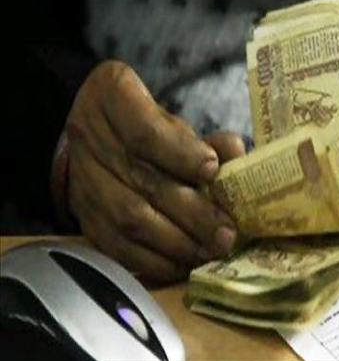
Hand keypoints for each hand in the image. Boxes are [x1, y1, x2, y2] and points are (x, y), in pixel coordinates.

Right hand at [65, 60, 244, 281]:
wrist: (95, 134)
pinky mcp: (85, 216)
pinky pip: (115, 246)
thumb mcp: (172, 118)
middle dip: (191, 212)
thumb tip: (234, 154)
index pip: (144, 130)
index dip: (180, 154)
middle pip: (142, 180)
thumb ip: (203, 138)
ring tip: (210, 250)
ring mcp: (83, 179)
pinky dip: (153, 260)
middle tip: (226, 232)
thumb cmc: (145, 124)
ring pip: (128, 217)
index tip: (212, 170)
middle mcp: (91, 137)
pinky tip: (183, 264)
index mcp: (113, 96)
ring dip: (176, 241)